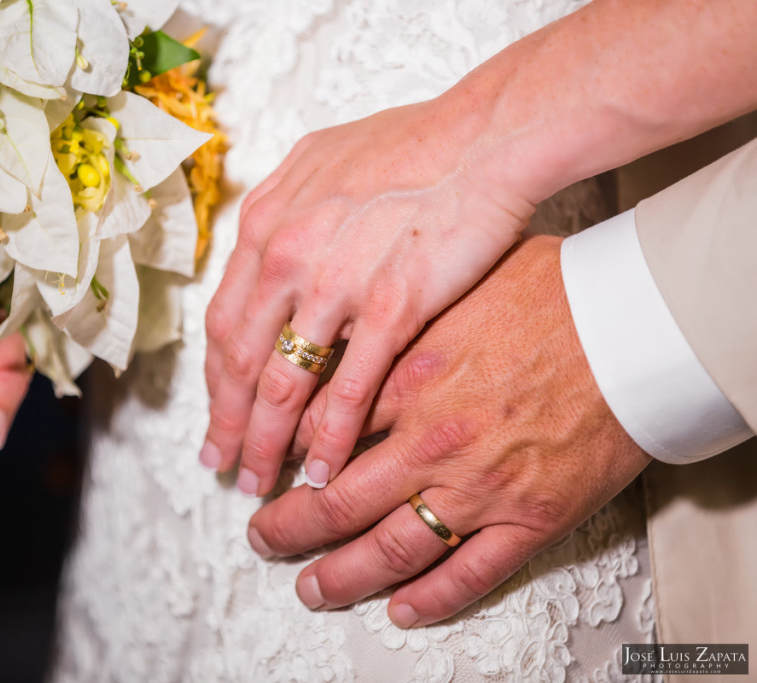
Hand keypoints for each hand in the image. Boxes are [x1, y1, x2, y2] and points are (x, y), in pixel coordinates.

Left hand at [201, 98, 536, 496]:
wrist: (485, 134)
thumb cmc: (414, 143)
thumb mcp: (323, 160)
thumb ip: (288, 209)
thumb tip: (268, 242)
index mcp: (268, 224)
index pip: (224, 321)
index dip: (216, 379)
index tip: (216, 413)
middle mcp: (286, 256)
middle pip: (238, 361)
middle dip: (227, 422)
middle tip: (220, 464)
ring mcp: (334, 285)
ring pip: (281, 382)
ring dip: (264, 441)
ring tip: (257, 483)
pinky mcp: (390, 308)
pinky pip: (346, 388)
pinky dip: (329, 438)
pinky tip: (321, 472)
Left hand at [247, 235, 650, 626]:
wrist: (636, 324)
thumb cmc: (554, 293)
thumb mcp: (454, 285)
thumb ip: (398, 318)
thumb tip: (349, 328)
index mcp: (410, 377)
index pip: (321, 430)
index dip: (283, 456)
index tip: (266, 467)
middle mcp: (433, 439)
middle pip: (337, 500)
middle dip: (289, 526)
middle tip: (263, 537)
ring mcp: (480, 486)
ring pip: (390, 549)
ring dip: (341, 575)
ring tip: (310, 587)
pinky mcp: (530, 518)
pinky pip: (469, 574)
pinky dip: (431, 600)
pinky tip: (401, 609)